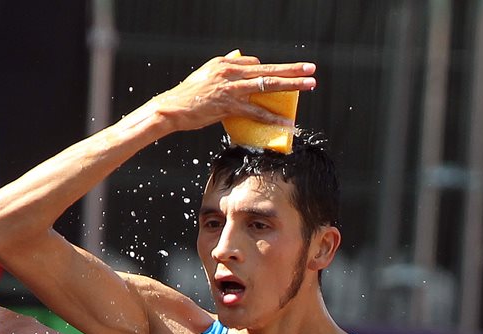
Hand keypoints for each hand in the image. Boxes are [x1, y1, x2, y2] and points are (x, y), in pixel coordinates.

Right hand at [146, 52, 315, 133]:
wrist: (171, 109)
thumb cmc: (188, 96)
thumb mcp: (206, 76)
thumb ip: (224, 71)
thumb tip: (240, 62)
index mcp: (224, 63)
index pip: (254, 63)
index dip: (268, 70)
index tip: (279, 76)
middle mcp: (230, 71)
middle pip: (268, 69)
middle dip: (292, 69)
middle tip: (311, 68)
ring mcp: (231, 88)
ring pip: (268, 84)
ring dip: (292, 85)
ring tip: (309, 85)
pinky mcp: (230, 105)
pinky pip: (258, 111)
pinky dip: (274, 117)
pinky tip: (288, 121)